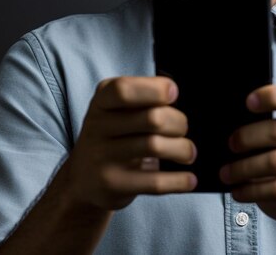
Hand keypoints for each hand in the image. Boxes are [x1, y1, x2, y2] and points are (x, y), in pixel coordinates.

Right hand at [63, 76, 196, 211]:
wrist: (84, 179)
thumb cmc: (115, 133)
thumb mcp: (119, 110)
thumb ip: (144, 98)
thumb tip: (176, 95)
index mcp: (101, 100)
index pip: (124, 90)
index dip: (154, 90)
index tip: (174, 93)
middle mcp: (96, 126)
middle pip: (151, 118)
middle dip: (178, 122)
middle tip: (184, 129)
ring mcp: (101, 157)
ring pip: (155, 147)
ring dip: (182, 149)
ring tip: (189, 152)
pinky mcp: (111, 185)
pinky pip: (153, 182)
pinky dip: (178, 181)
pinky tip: (190, 180)